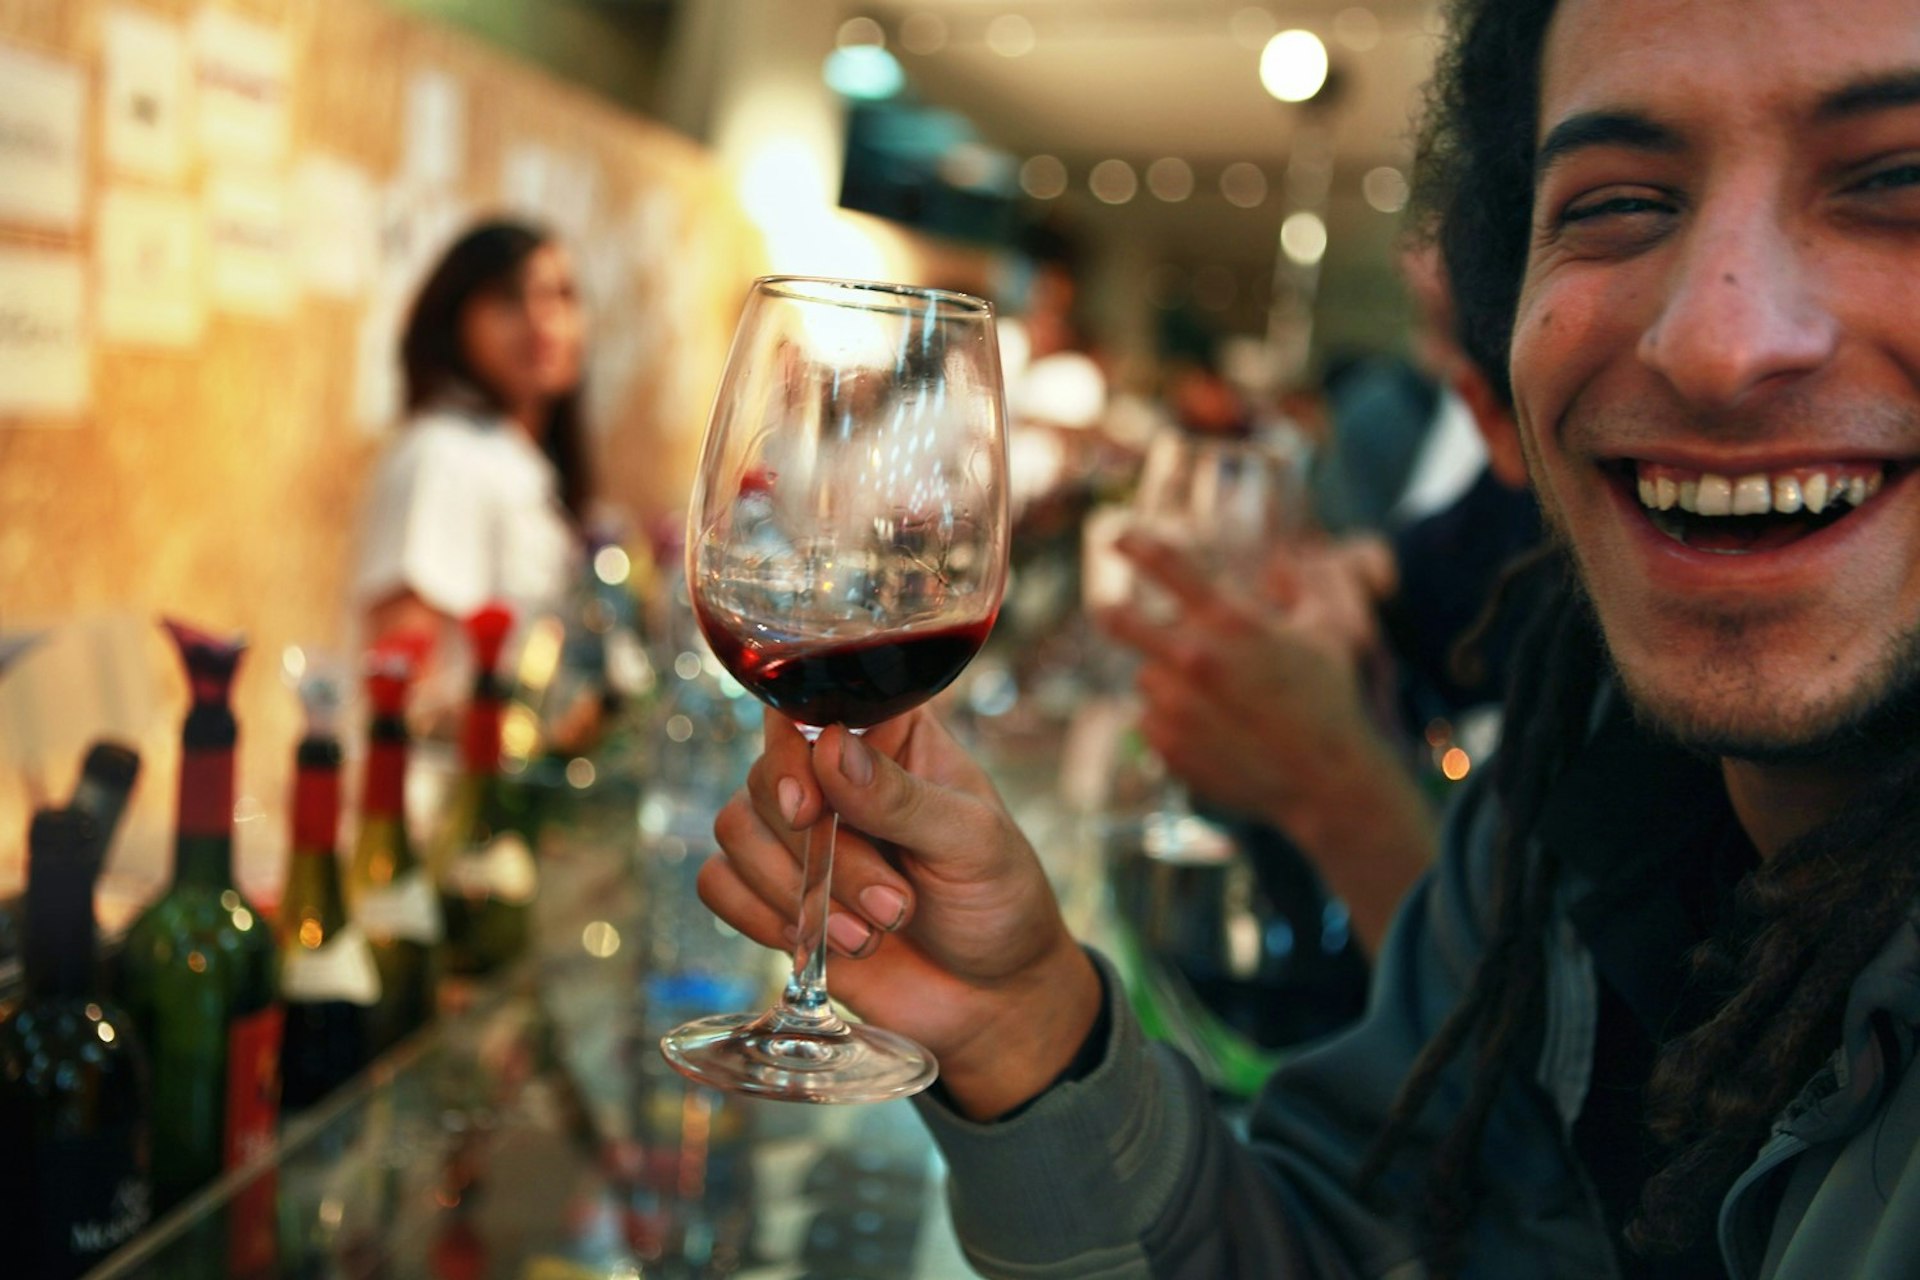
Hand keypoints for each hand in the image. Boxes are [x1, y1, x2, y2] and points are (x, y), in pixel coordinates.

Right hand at [700, 708, 1102, 1119]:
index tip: (810, 810)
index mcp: (890, 735)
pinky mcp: (771, 892)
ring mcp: (798, 832)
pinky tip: (816, 944)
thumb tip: (829, 749)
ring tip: (870, 936)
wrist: (990, 997)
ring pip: (736, 829)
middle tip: (895, 906)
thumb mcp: (972, 843)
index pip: (810, 705)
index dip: (793, 755)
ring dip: (795, 893)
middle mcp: (832, 773)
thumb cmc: (997, 901)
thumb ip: (901, 798)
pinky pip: (717, 883)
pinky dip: (757, 917)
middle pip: (768, 778)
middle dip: (824, 857)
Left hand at [1101, 532, 1433, 952]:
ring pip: (1147, 676)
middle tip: (1106, 610)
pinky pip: (1150, 719)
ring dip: (1167, 679)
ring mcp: (1176, 704)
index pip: (1168, 565)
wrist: (1323, 778)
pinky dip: (1170, 719)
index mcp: (1231, 621)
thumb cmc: (1329, 698)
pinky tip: (1209, 729)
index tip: (1117, 538)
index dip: (1136, 545)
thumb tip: (1282, 559)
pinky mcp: (1167, 744)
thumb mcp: (1328, 628)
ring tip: (1213, 699)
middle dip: (1111, 613)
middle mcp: (1195, 658)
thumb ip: (1303, 584)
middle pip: (1120, 620)